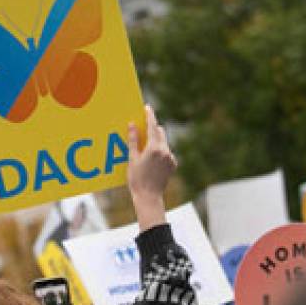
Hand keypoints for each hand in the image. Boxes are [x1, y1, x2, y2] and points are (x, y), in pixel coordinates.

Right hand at [127, 105, 176, 229]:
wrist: (149, 197)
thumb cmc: (137, 179)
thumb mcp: (132, 158)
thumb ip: (133, 140)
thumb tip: (132, 125)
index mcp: (154, 148)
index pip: (152, 127)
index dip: (149, 116)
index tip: (147, 107)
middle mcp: (165, 151)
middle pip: (160, 133)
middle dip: (152, 128)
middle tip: (143, 125)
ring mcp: (171, 158)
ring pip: (164, 143)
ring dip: (156, 140)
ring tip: (145, 145)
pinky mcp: (173, 164)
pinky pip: (166, 152)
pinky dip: (160, 150)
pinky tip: (151, 158)